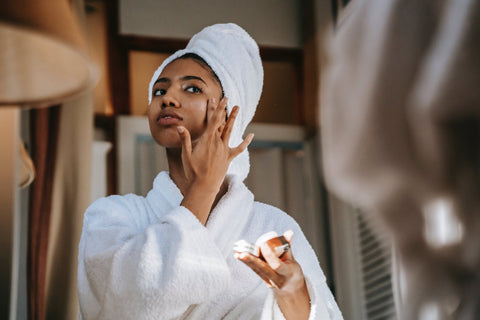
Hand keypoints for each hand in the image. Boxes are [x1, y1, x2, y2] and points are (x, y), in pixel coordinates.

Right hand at [177, 97, 252, 223]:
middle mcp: (217, 143)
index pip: (213, 120)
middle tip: (225, 98)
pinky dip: (245, 142)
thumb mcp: (186, 155)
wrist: (204, 187)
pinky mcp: (229, 158)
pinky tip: (251, 135)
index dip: (217, 109)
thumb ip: (185, 139)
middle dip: (221, 110)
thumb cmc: (193, 171)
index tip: (221, 99)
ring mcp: (224, 150)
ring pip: (229, 131)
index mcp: (207, 140)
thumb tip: (180, 126)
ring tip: (237, 108)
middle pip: (220, 122)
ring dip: (233, 119)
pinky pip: (239, 149)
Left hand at [235, 230, 310, 319]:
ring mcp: (269, 282)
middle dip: (252, 261)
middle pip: (263, 269)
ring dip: (246, 261)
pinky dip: (247, 262)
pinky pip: (255, 270)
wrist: (290, 289)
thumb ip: (288, 246)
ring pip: (256, 270)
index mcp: (287, 273)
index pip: (276, 265)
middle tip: (242, 254)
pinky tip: (239, 255)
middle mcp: (277, 279)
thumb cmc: (292, 271)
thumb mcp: (292, 260)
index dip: (270, 255)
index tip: (263, 244)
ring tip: (237, 253)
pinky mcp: (263, 280)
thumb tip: (289, 232)